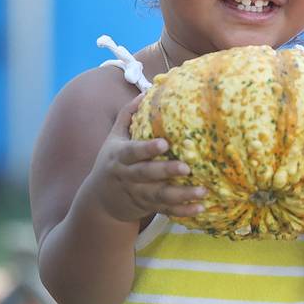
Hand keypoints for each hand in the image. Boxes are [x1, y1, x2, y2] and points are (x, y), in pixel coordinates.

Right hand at [86, 99, 205, 223]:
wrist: (100, 200)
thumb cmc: (111, 161)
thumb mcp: (113, 138)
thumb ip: (128, 115)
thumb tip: (146, 92)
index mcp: (120, 157)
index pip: (133, 152)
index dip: (147, 149)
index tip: (164, 143)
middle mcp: (128, 177)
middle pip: (147, 175)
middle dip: (166, 171)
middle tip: (186, 167)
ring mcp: (139, 194)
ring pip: (160, 196)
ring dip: (181, 195)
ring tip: (203, 190)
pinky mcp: (148, 207)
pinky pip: (167, 210)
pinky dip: (183, 211)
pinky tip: (200, 208)